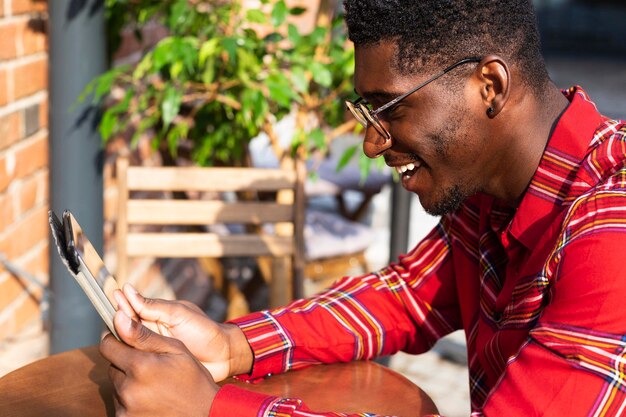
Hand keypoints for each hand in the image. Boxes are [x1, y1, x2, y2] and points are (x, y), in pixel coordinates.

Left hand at [100, 311, 216, 416]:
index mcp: (140, 366)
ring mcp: (125, 409)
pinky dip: (131, 400)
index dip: (115, 339)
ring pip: (116, 386)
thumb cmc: (193, 378)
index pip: (107, 346)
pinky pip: (120, 404)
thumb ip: (144, 335)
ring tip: (153, 384)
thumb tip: (119, 318)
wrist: (205, 413)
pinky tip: (151, 398)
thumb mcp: (175, 349)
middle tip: (149, 366)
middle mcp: (128, 389)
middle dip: (126, 363)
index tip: (124, 339)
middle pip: (112, 367)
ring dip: (128, 382)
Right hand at [113, 284, 251, 380]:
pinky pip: (137, 361)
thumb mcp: (179, 314)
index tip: (112, 295)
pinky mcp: (155, 365)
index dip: (121, 303)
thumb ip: (154, 307)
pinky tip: (119, 358)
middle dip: (117, 321)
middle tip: (109, 316)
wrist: (223, 355)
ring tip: (110, 335)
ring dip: (119, 341)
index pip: (133, 307)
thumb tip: (129, 291)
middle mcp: (151, 331)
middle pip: (126, 326)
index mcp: (156, 315)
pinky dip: (128, 359)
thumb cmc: (204, 330)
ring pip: (128, 344)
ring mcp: (152, 348)